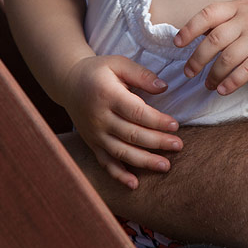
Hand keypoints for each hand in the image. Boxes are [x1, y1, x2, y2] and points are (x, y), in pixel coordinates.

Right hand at [62, 54, 182, 188]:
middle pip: (132, 134)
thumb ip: (141, 74)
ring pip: (121, 152)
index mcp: (107, 95)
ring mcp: (95, 134)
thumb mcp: (118, 63)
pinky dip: (119, 175)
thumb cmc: (99, 72)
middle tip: (178, 146)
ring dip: (144, 161)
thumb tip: (164, 87)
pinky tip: (134, 184)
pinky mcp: (92, 144)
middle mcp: (99, 118)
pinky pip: (105, 163)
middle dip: (157, 142)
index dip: (157, 121)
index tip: (175, 125)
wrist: (68, 83)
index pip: (136, 112)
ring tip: (165, 166)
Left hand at [175, 0, 247, 94]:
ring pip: (227, 58)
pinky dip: (231, 82)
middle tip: (188, 73)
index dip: (190, 29)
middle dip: (197, 59)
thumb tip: (198, 34)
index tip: (178, 44)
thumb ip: (229, 19)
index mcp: (240, 6)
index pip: (208, 14)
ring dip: (213, 75)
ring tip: (208, 85)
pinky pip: (246, 71)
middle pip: (214, 41)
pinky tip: (224, 90)